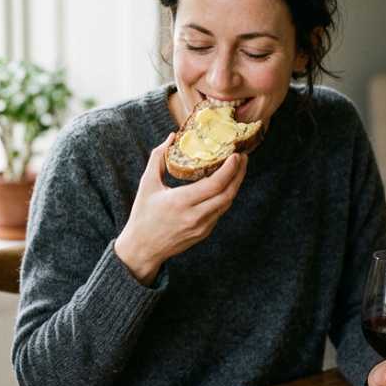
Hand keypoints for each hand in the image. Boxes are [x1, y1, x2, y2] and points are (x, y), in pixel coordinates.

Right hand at [115, 133, 247, 284]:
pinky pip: (220, 211)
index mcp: (181, 202)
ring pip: (226, 203)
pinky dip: (225, 196)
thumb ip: (158, 158)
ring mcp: (202, 227)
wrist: (142, 249)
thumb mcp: (147, 183)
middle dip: (239, 174)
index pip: (215, 184)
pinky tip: (225, 185)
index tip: (236, 155)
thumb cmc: (143, 215)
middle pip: (227, 194)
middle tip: (243, 157)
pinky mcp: (204, 233)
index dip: (230, 169)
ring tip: (237, 169)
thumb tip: (171, 137)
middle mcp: (195, 216)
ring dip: (235, 185)